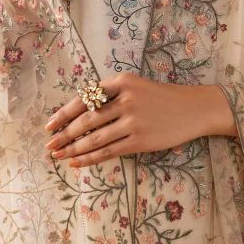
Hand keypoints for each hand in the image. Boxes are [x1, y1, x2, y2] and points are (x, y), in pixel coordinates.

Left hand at [43, 73, 229, 167]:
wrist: (194, 109)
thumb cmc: (163, 98)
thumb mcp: (137, 86)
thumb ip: (111, 96)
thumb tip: (79, 115)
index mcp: (122, 81)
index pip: (85, 98)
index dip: (64, 113)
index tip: (49, 124)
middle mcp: (126, 99)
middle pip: (86, 120)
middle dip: (64, 134)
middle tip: (49, 144)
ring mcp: (133, 121)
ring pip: (95, 138)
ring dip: (73, 148)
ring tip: (58, 155)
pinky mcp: (140, 140)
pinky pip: (109, 151)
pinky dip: (89, 158)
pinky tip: (76, 162)